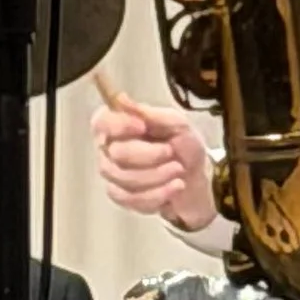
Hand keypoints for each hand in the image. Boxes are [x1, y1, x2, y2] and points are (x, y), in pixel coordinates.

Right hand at [92, 93, 219, 234]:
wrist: (197, 179)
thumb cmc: (184, 146)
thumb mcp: (176, 123)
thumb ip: (149, 113)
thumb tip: (121, 100)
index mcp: (118, 123)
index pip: (102, 122)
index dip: (119, 125)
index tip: (142, 126)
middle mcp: (109, 147)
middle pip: (117, 154)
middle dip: (150, 156)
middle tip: (171, 152)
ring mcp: (112, 173)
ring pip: (125, 179)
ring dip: (158, 176)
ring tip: (178, 170)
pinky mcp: (121, 196)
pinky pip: (131, 199)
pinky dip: (158, 194)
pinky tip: (174, 187)